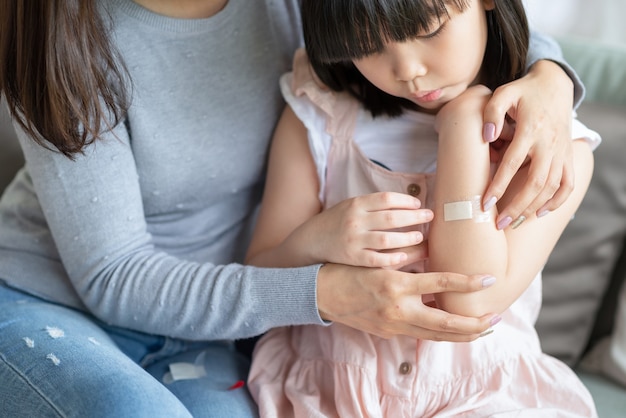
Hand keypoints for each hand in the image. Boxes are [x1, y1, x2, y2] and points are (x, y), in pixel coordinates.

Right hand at [301, 191, 432, 267]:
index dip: (406, 201)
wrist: (311, 240)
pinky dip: (392, 258)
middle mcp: (355, 221)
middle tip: (429, 217)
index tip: (418, 204)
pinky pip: (377, 259)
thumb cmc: (337, 221)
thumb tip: (407, 203)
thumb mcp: (351, 206)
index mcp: (356, 204)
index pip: (387, 199)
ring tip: (420, 237)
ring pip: (387, 239)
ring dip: (408, 237)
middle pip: (391, 217)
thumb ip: (374, 205)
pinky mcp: (352, 258)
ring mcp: (354, 240)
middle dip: (415, 217)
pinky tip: (404, 256)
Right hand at [316, 263, 498, 341]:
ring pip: (436, 336)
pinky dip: (440, 334)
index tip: (488, 279)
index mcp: (396, 285)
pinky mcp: (388, 334)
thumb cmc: (349, 270)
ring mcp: (393, 326)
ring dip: (462, 334)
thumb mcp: (380, 261)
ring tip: (483, 329)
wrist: (321, 293)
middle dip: (475, 323)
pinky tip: (452, 330)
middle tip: (496, 317)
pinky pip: (420, 335)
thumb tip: (436, 256)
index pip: (441, 284)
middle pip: (446, 323)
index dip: (468, 282)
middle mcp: (397, 309)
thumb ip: (408, 262)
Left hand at [482, 60, 574, 227]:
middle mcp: (549, 143)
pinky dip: (557, 201)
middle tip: (498, 224)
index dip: (499, 184)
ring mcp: (561, 151)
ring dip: (534, 208)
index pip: (513, 162)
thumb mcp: (504, 93)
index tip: (484, 203)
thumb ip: (492, 111)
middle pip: (535, 181)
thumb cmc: (523, 91)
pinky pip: (568, 183)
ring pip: (552, 187)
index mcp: (531, 129)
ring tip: (514, 223)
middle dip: (517, 206)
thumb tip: (486, 136)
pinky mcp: (568, 155)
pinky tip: (540, 213)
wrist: (554, 85)